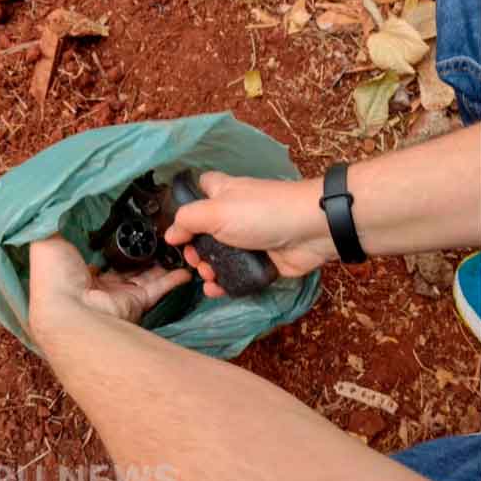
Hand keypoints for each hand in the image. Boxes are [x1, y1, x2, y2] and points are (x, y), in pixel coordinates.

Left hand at [28, 235, 191, 337]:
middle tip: (156, 226)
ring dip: (160, 259)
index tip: (129, 220)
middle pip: (125, 262)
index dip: (113, 237)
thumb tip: (59, 208)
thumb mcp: (47, 241)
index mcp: (78, 268)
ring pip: (146, 274)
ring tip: (174, 239)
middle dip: (140, 247)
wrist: (71, 309)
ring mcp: (120, 294)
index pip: (100, 251)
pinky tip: (185, 265)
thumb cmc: (56, 275)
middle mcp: (100, 283)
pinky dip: (174, 278)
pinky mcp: (137, 302)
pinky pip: (159, 287)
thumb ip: (54, 226)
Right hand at [163, 171, 336, 297]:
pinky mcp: (262, 261)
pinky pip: (237, 274)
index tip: (180, 228)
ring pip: (219, 256)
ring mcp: (249, 239)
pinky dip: (225, 283)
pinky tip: (215, 290)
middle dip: (195, 249)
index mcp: (223, 193)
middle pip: (205, 232)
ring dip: (208, 269)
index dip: (187, 207)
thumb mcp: (215, 211)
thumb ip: (187, 220)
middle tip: (195, 260)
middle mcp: (234, 214)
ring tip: (208, 276)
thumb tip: (170, 234)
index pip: (200, 191)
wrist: (310, 230)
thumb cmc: (259, 213)